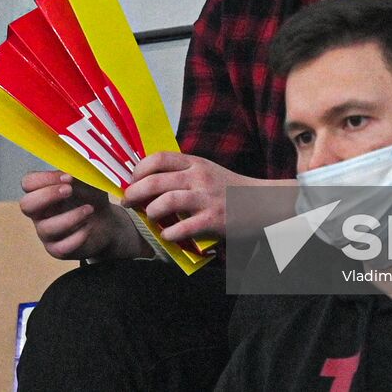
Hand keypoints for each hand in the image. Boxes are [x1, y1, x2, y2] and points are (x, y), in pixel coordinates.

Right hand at [20, 170, 144, 260]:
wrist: (107, 222)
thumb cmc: (92, 197)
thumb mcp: (88, 180)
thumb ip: (78, 171)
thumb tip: (72, 168)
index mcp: (42, 192)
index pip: (28, 183)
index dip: (46, 178)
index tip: (68, 176)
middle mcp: (40, 212)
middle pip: (26, 205)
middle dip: (48, 196)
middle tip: (69, 190)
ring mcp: (47, 232)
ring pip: (46, 228)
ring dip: (71, 217)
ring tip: (89, 209)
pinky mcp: (57, 250)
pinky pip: (61, 247)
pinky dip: (78, 236)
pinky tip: (88, 228)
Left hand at [121, 152, 261, 243]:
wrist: (263, 203)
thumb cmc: (231, 189)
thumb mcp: (207, 171)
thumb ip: (183, 172)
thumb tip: (150, 179)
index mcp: (196, 163)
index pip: (159, 158)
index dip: (139, 169)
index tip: (132, 180)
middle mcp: (199, 178)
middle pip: (155, 181)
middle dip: (134, 192)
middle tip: (127, 201)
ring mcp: (206, 199)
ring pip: (165, 202)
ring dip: (151, 211)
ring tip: (150, 217)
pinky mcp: (213, 221)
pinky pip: (182, 228)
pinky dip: (169, 233)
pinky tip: (168, 235)